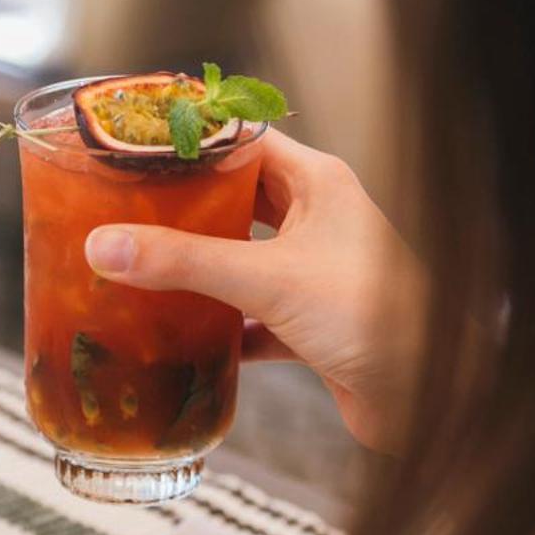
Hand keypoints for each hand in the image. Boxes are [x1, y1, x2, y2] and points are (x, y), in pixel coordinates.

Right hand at [83, 131, 428, 453]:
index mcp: (318, 184)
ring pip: (241, 258)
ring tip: (138, 263)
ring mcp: (314, 273)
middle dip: (185, 206)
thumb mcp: (267, 278)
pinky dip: (219, 325)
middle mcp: (318, 221)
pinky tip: (181, 334)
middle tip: (125, 206)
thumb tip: (105, 245)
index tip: (137, 144)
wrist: (428, 394)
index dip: (193, 140)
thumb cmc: (375, 316)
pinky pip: (251, 317)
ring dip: (198, 266)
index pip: (244, 140)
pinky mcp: (311, 325)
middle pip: (237, 198)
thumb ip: (184, 261)